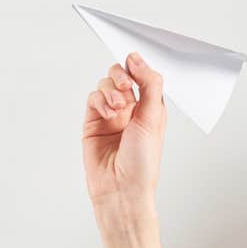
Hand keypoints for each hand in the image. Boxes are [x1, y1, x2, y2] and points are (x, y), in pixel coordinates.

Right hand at [82, 52, 166, 205]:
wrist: (122, 188)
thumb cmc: (143, 162)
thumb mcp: (153, 118)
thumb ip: (148, 84)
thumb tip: (137, 59)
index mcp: (150, 109)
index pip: (142, 77)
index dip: (137, 67)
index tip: (133, 62)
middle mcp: (131, 110)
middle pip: (121, 76)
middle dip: (121, 75)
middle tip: (125, 85)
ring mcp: (110, 116)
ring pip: (105, 85)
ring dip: (111, 90)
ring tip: (118, 108)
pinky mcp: (93, 122)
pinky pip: (93, 99)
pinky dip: (99, 100)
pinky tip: (108, 112)